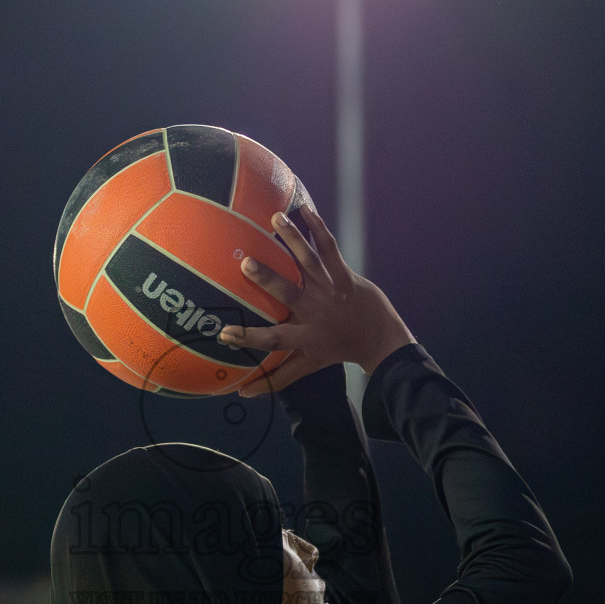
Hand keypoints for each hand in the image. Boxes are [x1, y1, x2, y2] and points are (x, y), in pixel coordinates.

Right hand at [221, 206, 414, 396]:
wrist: (379, 338)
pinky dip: (319, 229)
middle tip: (245, 264)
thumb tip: (243, 394)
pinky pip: (331, 249)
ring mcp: (331, 290)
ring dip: (292, 240)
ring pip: (309, 262)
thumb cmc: (337, 350)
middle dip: (268, 280)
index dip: (249, 338)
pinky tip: (306, 209)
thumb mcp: (308, 365)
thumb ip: (276, 379)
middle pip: (289, 295)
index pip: (272, 340)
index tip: (224, 333)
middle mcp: (316, 311)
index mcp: (304, 335)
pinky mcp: (346, 275)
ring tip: (275, 219)